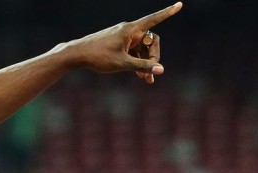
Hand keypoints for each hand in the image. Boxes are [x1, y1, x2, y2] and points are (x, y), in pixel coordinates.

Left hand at [63, 2, 181, 84]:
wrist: (77, 54)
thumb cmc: (98, 57)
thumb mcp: (122, 64)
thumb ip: (142, 66)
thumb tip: (161, 70)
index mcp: (131, 29)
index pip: (154, 19)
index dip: (168, 13)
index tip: (180, 5)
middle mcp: (129, 30)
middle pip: (150, 41)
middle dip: (153, 58)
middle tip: (150, 76)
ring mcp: (123, 37)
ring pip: (142, 48)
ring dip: (145, 63)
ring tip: (146, 81)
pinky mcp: (118, 43)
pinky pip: (133, 50)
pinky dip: (137, 61)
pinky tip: (138, 75)